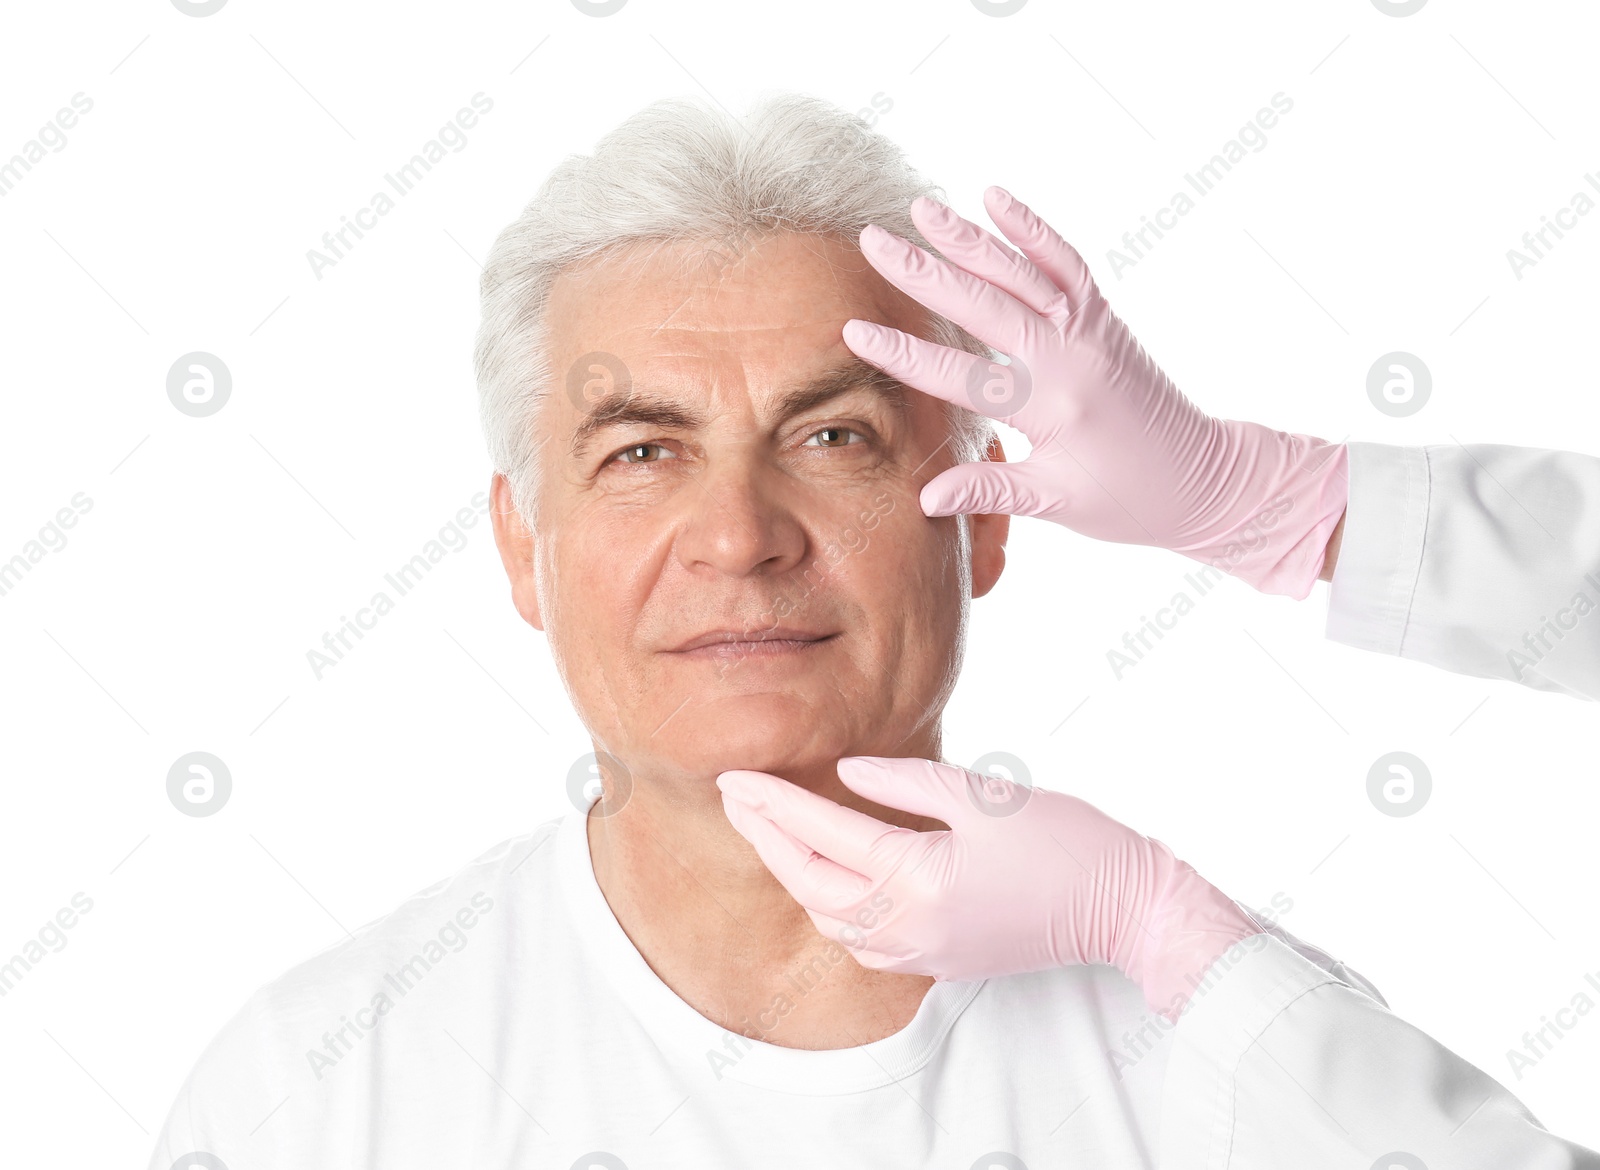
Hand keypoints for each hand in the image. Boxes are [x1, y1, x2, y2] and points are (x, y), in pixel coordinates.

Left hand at [716, 756, 1258, 1018]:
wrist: (1127, 909)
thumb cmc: (1068, 841)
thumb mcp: (986, 794)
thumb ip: (907, 780)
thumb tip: (845, 770)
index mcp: (919, 878)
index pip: (823, 834)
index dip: (773, 803)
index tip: (734, 775)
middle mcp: (910, 926)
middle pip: (810, 882)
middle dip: (765, 837)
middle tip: (734, 796)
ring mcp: (922, 952)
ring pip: (829, 919)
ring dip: (793, 874)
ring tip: (769, 829)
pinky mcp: (939, 962)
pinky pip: (861, 943)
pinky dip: (830, 908)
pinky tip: (825, 878)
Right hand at [843, 187, 1346, 599]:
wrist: (1206, 480)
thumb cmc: (1129, 500)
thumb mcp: (1057, 503)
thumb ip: (990, 493)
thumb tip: (926, 497)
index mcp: (1054, 408)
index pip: (963, 376)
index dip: (905, 354)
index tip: (854, 330)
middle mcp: (1072, 357)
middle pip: (987, 306)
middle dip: (926, 273)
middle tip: (873, 241)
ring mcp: (1091, 330)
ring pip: (1024, 273)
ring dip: (971, 239)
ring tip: (922, 208)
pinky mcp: (1103, 317)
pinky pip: (1065, 263)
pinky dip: (1031, 230)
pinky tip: (996, 199)